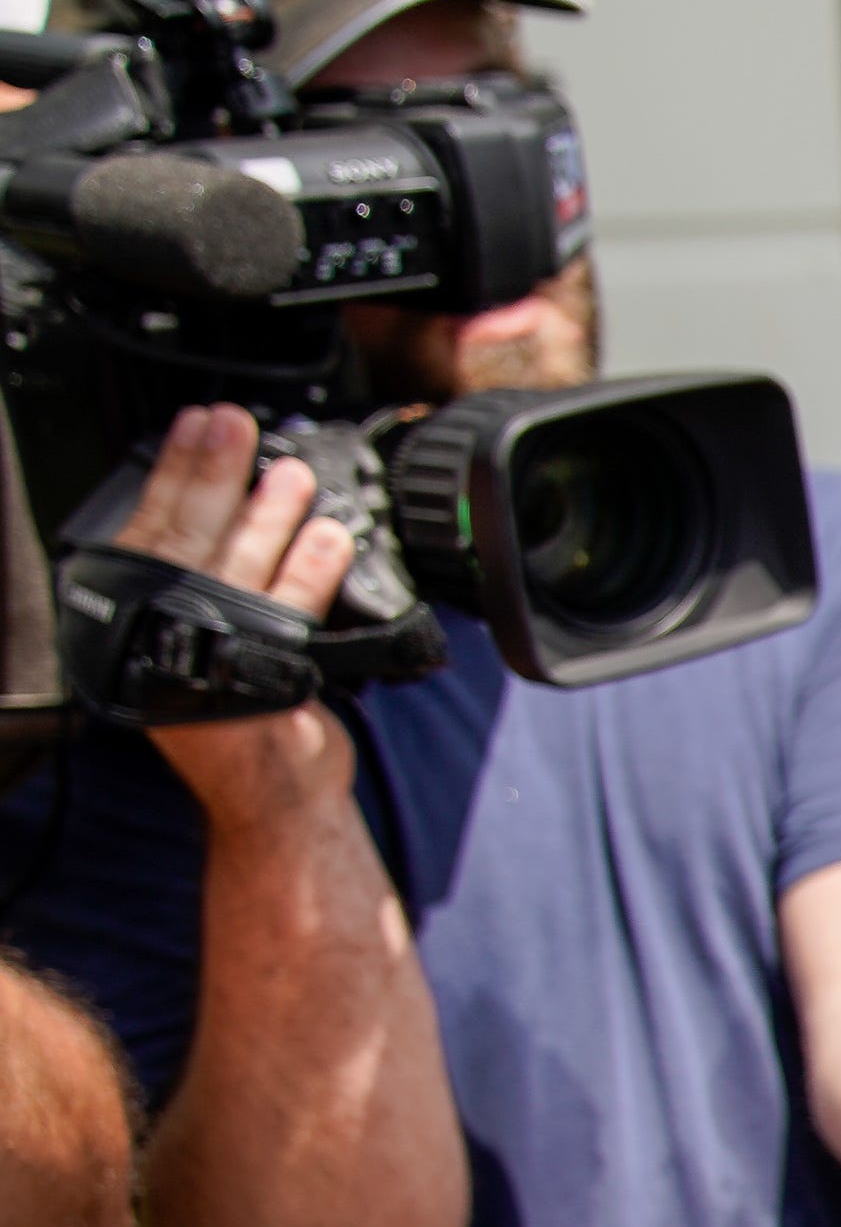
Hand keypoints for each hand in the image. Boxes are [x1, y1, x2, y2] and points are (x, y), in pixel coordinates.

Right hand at [116, 405, 362, 825]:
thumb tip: (220, 491)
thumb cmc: (241, 716)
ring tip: (292, 474)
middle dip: (213, 475)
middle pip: (182, 543)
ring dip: (268, 514)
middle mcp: (153, 651)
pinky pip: (288, 617)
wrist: (272, 802)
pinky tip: (330, 538)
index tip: (194, 426)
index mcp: (125, 632)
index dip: (171, 474)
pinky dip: (311, 572)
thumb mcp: (201, 643)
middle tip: (235, 424)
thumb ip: (195, 581)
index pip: (143, 533)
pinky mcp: (256, 692)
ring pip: (236, 572)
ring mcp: (202, 672)